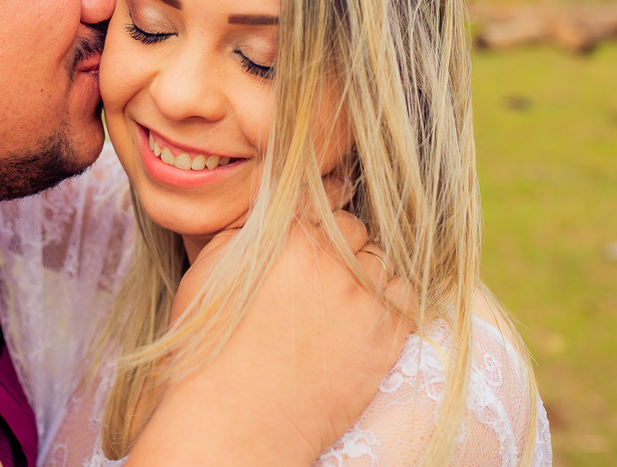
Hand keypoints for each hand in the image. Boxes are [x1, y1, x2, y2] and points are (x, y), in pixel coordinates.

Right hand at [134, 212, 412, 466]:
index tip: (318, 223)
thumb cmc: (210, 347)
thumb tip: (270, 200)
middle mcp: (332, 258)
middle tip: (319, 272)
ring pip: (382, 261)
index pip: (325, 195)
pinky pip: (407, 298)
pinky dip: (390, 301)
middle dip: (339, 243)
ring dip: (365, 273)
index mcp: (289, 234)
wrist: (235, 420)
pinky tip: (363, 317)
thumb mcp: (211, 268)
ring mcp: (363, 298)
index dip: (320, 209)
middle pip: (354, 228)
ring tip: (339, 300)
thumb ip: (245, 225)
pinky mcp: (386, 337)